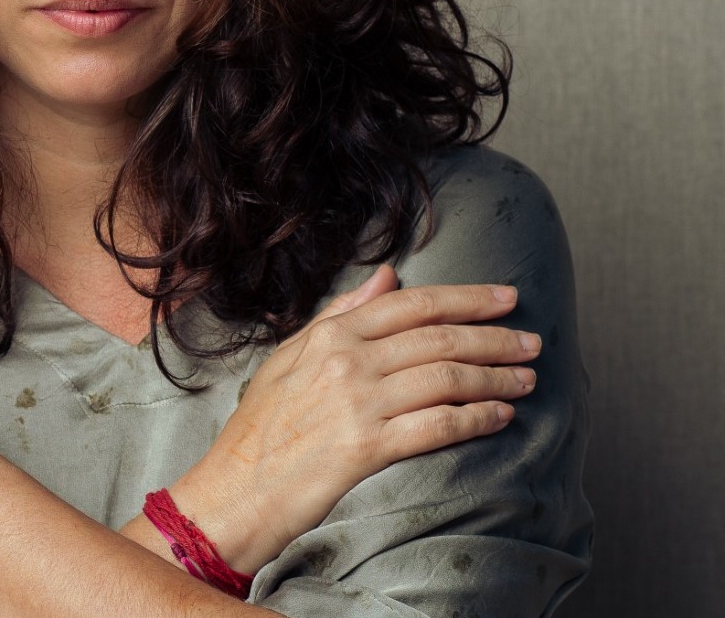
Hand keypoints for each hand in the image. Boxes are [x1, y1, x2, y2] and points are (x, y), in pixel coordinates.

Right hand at [173, 264, 539, 572]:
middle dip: (495, 338)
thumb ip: (340, 314)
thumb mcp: (290, 355)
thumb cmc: (261, 427)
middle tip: (532, 341)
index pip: (413, 304)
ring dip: (495, 378)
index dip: (467, 299)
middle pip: (439, 338)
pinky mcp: (367, 449)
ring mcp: (357, 404)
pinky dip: (476, 419)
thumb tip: (387, 276)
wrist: (235, 489)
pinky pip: (438, 426)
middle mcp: (347, 362)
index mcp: (331, 334)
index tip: (505, 298)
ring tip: (526, 379)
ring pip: (446, 379)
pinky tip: (500, 417)